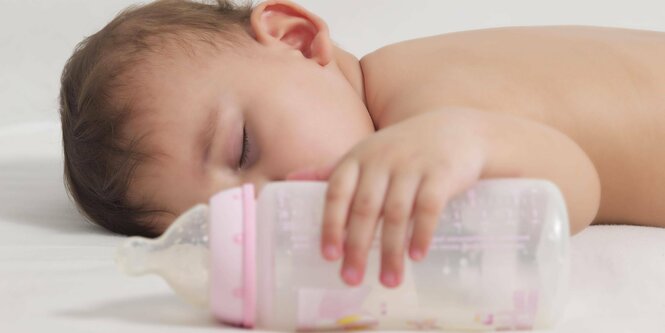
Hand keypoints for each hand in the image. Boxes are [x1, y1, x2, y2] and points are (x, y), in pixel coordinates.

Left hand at [287, 110, 487, 287]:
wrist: (456, 129)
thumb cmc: (403, 148)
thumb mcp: (366, 153)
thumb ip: (331, 170)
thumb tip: (289, 179)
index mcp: (358, 158)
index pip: (337, 193)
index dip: (331, 225)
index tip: (329, 256)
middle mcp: (382, 160)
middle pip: (365, 208)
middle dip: (358, 247)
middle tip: (352, 279)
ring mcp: (412, 165)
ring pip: (396, 213)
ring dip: (391, 251)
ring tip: (389, 280)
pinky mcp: (441, 173)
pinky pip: (429, 207)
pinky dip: (421, 233)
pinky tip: (417, 256)